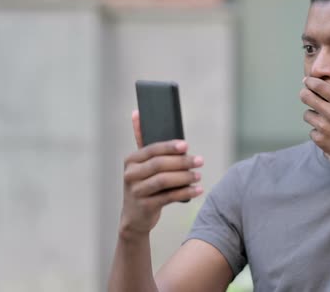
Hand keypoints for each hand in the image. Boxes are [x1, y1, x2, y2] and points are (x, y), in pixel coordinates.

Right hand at [120, 110, 203, 238]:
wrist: (135, 217)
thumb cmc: (144, 184)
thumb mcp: (141, 164)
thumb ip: (142, 140)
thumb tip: (137, 113)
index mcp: (131, 160)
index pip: (151, 149)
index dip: (169, 147)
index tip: (186, 145)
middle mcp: (130, 175)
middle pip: (159, 165)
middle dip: (182, 162)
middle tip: (200, 161)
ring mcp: (136, 191)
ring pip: (163, 180)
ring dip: (185, 177)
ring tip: (198, 175)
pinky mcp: (145, 206)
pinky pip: (168, 197)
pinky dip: (185, 192)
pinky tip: (197, 190)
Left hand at [300, 63, 329, 169]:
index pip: (318, 86)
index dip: (309, 81)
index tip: (307, 81)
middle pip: (305, 97)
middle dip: (305, 93)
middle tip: (308, 94)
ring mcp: (324, 128)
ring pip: (307, 114)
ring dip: (312, 113)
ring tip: (323, 116)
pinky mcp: (320, 141)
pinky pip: (311, 131)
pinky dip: (317, 131)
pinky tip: (328, 132)